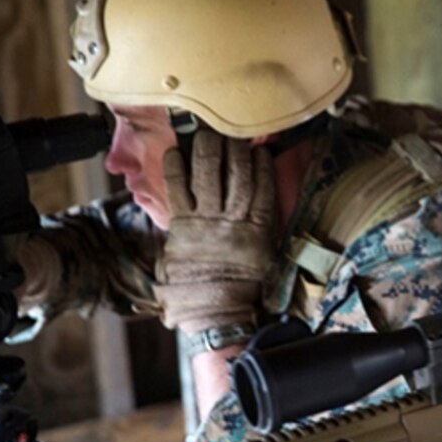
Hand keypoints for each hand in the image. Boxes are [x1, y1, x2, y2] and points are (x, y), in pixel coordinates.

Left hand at [153, 129, 274, 333]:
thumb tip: (263, 189)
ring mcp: (206, 222)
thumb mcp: (265, 252)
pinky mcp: (182, 225)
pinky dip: (176, 168)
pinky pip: (178, 189)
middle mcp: (233, 221)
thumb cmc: (243, 282)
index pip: (263, 187)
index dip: (261, 164)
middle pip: (237, 174)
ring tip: (207, 133)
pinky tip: (177, 152)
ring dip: (208, 149)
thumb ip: (265, 222)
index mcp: (259, 229)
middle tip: (232, 132)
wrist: (214, 309)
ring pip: (208, 174)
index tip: (261, 148)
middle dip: (235, 148)